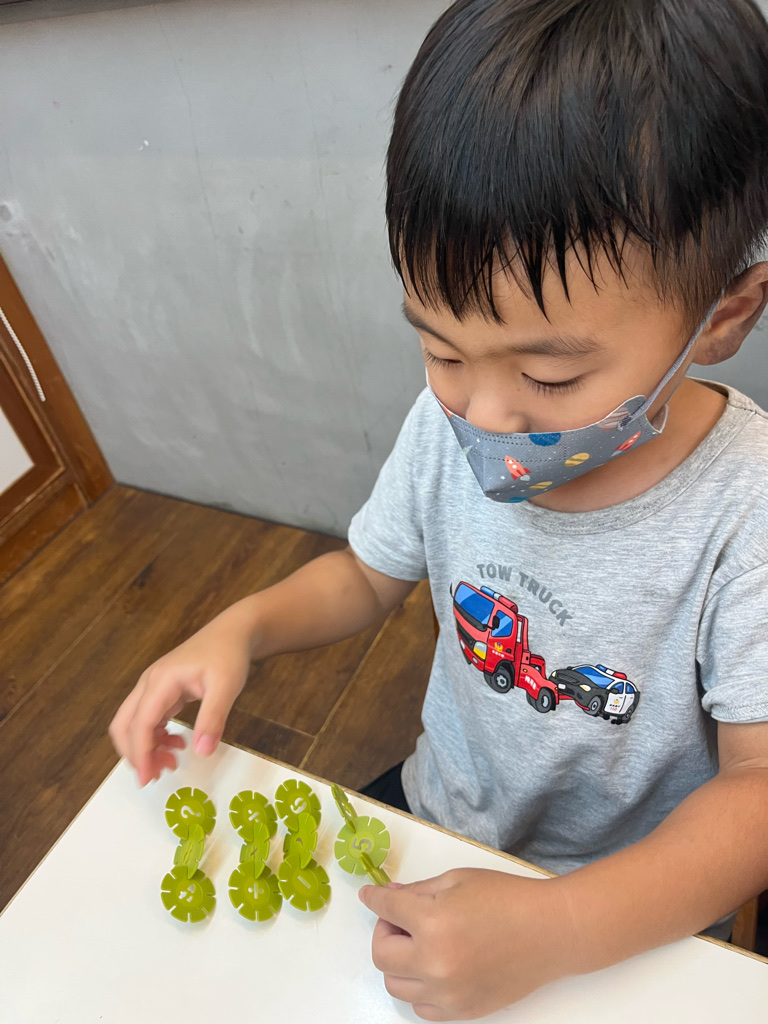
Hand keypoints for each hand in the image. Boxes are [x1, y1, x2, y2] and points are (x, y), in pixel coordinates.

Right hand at [108, 609, 252, 786]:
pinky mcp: (162, 691)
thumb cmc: (228, 655)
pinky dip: (156, 737)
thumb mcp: (227, 687)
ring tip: (172, 762)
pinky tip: (177, 743)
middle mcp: (150, 683)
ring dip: (146, 747)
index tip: (148, 780)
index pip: (140, 723)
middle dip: (136, 754)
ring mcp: (153, 687)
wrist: (232, 632)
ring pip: (134, 723)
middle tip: (159, 775)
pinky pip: (148, 719)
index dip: (140, 754)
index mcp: (161, 681)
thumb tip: (201, 753)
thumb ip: (213, 719)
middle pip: (125, 725)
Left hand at [358, 868, 568, 1020]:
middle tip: (402, 920)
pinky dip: (419, 989)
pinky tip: (435, 968)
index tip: (371, 896)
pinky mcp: (462, 1011)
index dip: (374, 899)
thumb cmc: (508, 898)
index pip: (385, 910)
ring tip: (421, 944)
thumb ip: (418, 891)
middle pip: (381, 954)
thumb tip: (390, 896)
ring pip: (396, 985)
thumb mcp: (458, 880)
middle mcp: (434, 962)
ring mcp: (447, 993)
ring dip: (400, 962)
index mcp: (431, 922)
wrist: (550, 932)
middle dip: (385, 932)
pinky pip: (421, 1008)